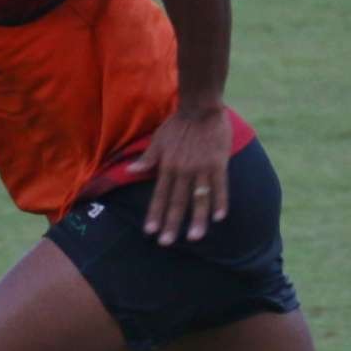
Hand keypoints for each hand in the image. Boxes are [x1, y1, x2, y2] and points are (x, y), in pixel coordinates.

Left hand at [129, 104, 229, 245]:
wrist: (201, 107)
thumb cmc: (178, 123)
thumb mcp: (158, 140)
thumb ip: (147, 158)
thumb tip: (130, 170)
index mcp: (167, 166)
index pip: (159, 195)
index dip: (155, 214)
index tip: (150, 232)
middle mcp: (183, 171)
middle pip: (177, 202)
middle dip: (171, 224)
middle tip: (166, 243)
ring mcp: (202, 168)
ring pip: (199, 199)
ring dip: (196, 219)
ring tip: (194, 238)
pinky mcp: (218, 163)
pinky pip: (220, 186)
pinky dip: (220, 202)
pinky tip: (219, 218)